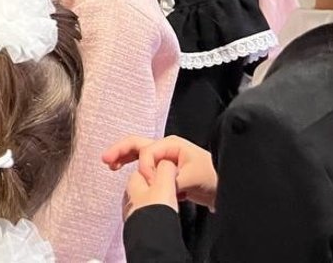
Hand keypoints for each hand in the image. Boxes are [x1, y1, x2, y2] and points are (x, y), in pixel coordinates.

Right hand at [103, 135, 217, 210]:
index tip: (150, 184)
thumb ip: (171, 178)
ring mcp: (165, 159)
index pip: (147, 152)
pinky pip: (145, 166)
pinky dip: (132, 168)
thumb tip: (155, 182)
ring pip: (138, 155)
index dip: (144, 168)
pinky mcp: (166, 171)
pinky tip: (124, 173)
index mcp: (171, 145)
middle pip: (137, 145)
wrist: (227, 187)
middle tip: (105, 159)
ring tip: (109, 164)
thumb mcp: (193, 176)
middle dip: (120, 150)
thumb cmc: (213, 177)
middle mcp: (166, 149)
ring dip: (123, 157)